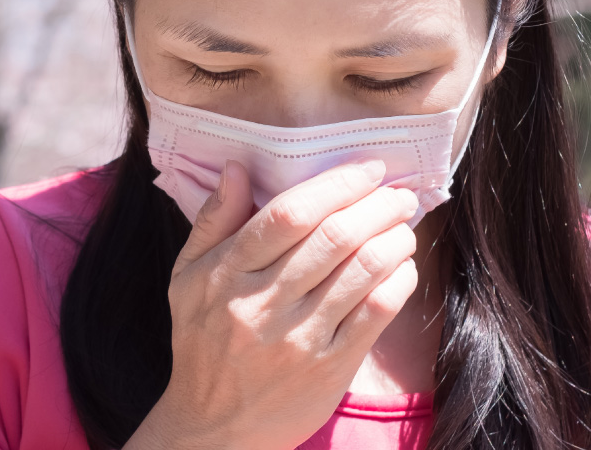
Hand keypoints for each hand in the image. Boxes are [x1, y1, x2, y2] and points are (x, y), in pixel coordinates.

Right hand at [125, 160, 420, 449]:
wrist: (215, 427)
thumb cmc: (202, 341)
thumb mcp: (187, 278)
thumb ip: (213, 221)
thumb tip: (238, 166)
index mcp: (225, 274)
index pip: (288, 215)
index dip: (336, 185)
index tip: (367, 170)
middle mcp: (261, 304)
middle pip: (333, 238)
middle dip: (377, 206)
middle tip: (398, 195)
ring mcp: (298, 338)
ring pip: (362, 271)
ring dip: (394, 238)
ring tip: (403, 226)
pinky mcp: (329, 368)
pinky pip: (376, 313)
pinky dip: (398, 280)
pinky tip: (402, 267)